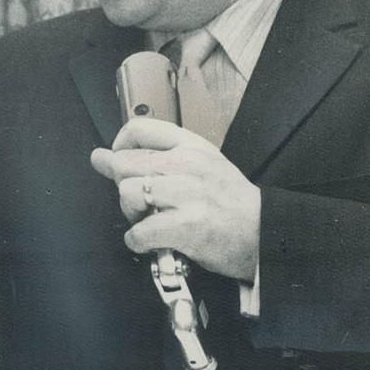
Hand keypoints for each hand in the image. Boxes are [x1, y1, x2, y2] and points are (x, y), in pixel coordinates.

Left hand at [90, 117, 260, 282]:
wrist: (267, 234)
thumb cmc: (231, 203)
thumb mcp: (201, 166)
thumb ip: (154, 158)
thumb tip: (101, 156)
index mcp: (192, 147)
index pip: (139, 129)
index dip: (118, 146)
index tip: (118, 159)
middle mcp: (189, 165)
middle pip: (124, 164)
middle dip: (122, 186)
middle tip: (141, 201)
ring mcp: (189, 195)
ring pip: (128, 194)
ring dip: (130, 213)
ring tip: (149, 220)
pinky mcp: (188, 225)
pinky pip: (139, 231)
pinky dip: (137, 241)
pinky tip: (151, 241)